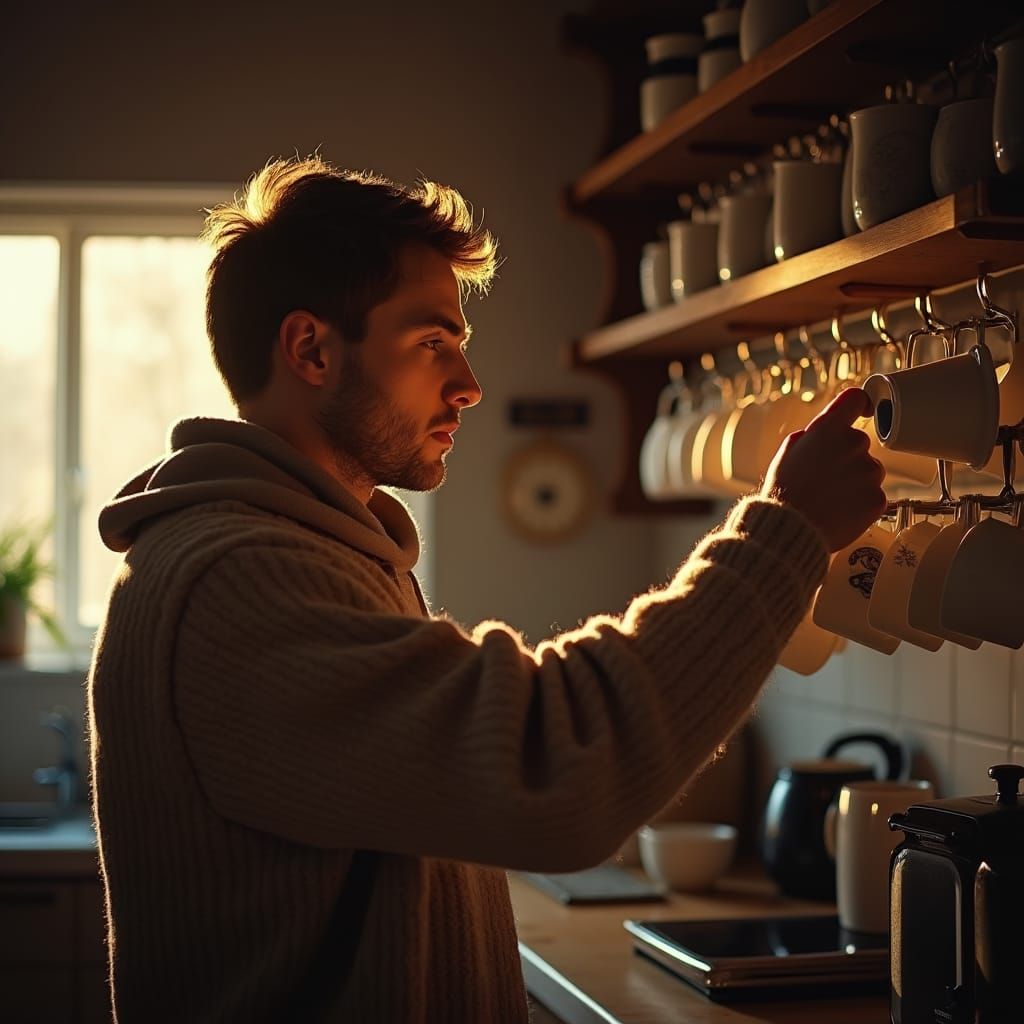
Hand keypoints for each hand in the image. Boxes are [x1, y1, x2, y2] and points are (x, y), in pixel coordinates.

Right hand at [760, 387, 886, 551]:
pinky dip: (860, 503)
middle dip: (846, 456)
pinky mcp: (878, 498)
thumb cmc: (785, 492)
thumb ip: (812, 435)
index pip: (855, 399)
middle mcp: (854, 445)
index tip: (860, 411)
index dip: (857, 405)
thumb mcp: (788, 452)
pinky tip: (840, 510)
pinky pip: (874, 495)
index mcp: (828, 429)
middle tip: (824, 477)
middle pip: (859, 443)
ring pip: (869, 470)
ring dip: (855, 480)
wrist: (792, 530)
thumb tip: (823, 431)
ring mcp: (869, 472)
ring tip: (830, 497)